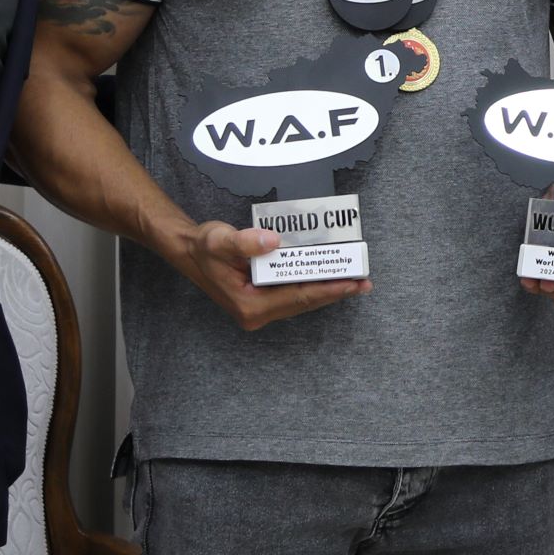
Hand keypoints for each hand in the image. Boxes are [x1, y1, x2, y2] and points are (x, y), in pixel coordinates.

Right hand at [167, 219, 365, 329]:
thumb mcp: (219, 240)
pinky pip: (294, 294)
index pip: (298, 297)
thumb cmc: (204, 247)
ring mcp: (260, 309)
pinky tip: (329, 277)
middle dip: (335, 291)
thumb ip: (245, 242)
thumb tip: (272, 241)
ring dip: (327, 290)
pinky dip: (313, 286)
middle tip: (364, 282)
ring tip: (355, 280)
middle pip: (304, 303)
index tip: (352, 284)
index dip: (328, 290)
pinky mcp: (263, 300)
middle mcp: (257, 313)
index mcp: (250, 305)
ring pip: (301, 300)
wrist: (189, 251)